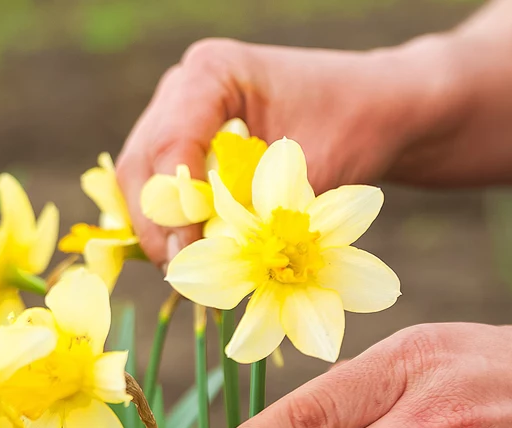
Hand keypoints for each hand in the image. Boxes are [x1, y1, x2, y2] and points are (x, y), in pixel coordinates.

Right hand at [115, 36, 455, 265]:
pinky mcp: (179, 144)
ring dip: (156, 227)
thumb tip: (212, 261)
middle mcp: (182, 88)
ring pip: (137, 181)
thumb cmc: (352, 126)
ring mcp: (174, 114)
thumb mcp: (312, 170)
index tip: (187, 255)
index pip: (169, 145)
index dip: (172, 206)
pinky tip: (189, 253)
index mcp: (212, 72)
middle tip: (178, 272)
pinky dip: (166, 223)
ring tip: (184, 269)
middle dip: (155, 223)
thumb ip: (259, 209)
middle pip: (140, 165)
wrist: (374, 109)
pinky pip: (153, 189)